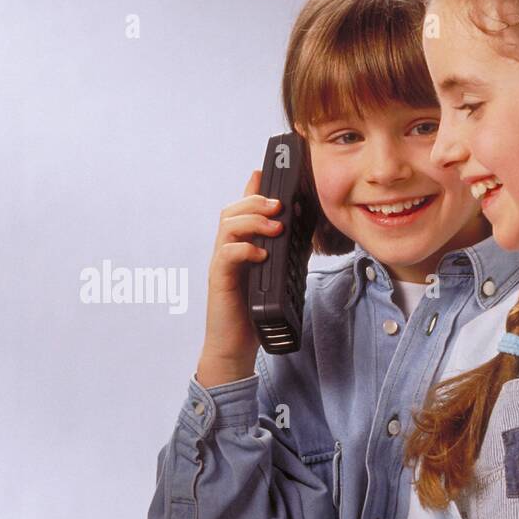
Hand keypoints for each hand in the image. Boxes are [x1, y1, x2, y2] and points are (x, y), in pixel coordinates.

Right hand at [196, 168, 283, 387]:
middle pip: (232, 210)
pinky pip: (226, 255)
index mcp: (240, 245)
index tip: (267, 172)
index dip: (252, 187)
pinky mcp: (218, 281)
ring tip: (276, 227)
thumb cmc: (253, 311)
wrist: (235, 345)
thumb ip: (283, 250)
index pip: (242, 208)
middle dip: (255, 201)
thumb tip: (299, 227)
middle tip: (279, 205)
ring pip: (227, 226)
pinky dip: (244, 249)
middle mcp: (227, 250)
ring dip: (253, 221)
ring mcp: (221, 264)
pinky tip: (261, 254)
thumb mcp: (275, 275)